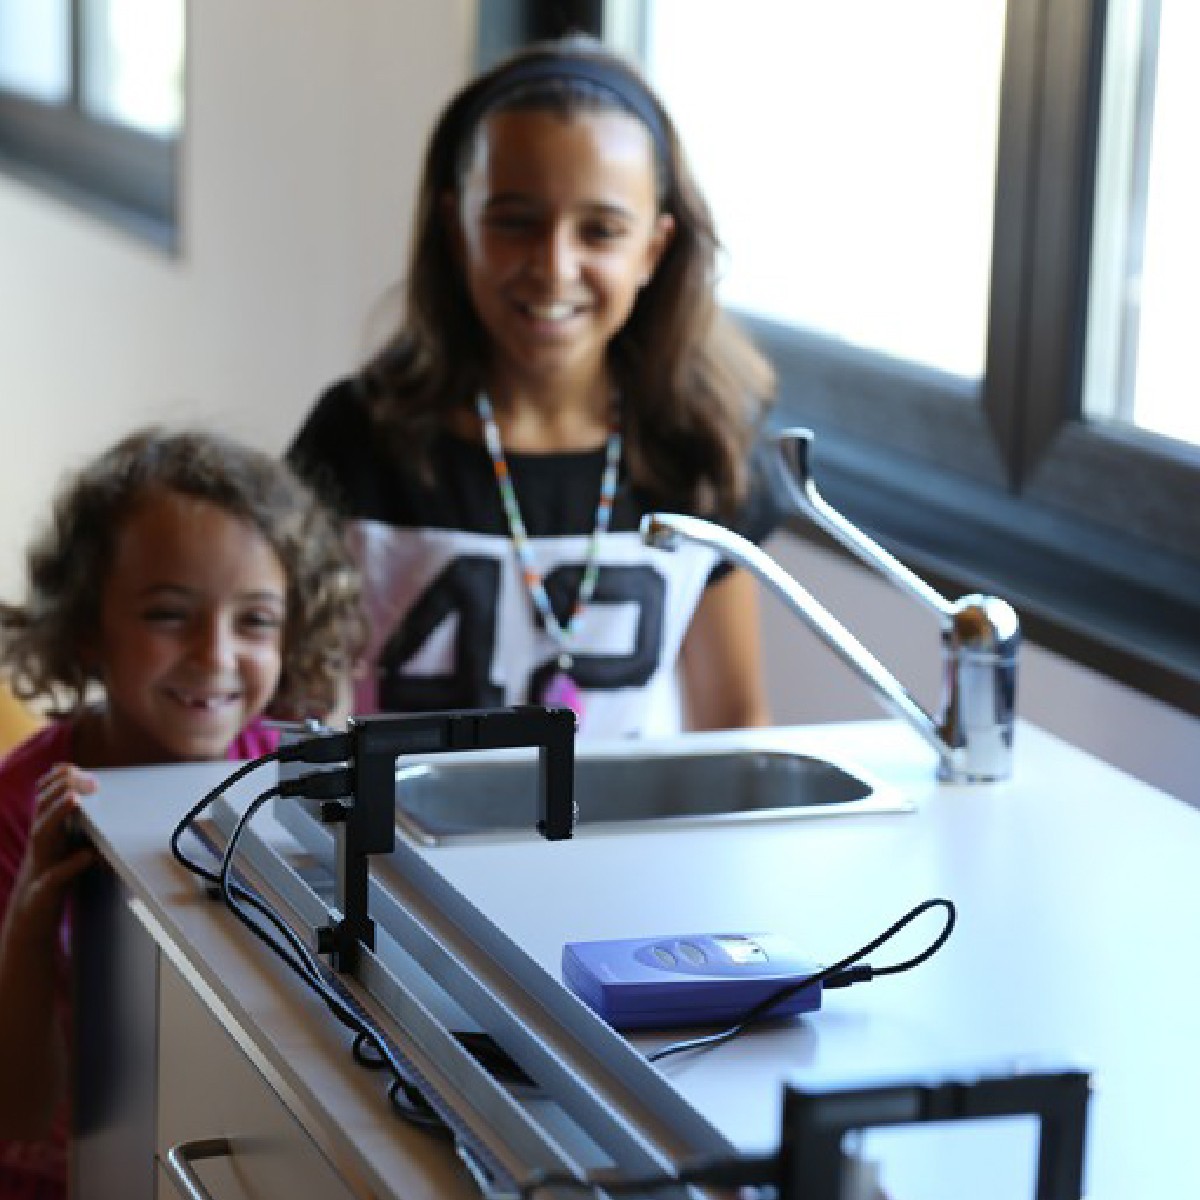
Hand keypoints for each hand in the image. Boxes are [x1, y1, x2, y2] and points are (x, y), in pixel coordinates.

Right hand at [4, 764, 98, 945]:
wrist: (30, 923)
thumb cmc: (53, 880)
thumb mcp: (65, 848)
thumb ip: (76, 825)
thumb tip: (94, 800)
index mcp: (45, 834)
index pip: (43, 801)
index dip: (54, 782)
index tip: (71, 766)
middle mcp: (39, 847)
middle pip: (41, 810)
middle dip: (58, 790)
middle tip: (82, 777)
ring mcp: (39, 868)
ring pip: (41, 836)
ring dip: (57, 815)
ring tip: (75, 799)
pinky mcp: (44, 891)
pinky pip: (55, 877)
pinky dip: (71, 864)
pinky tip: (87, 855)